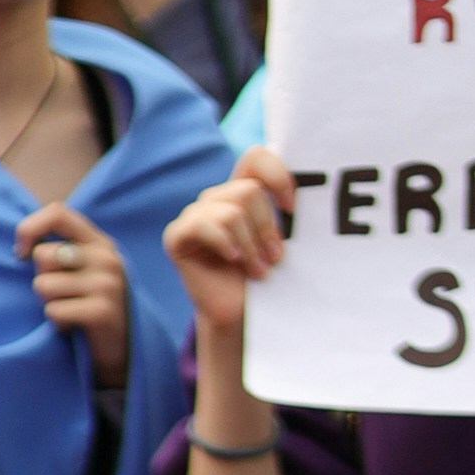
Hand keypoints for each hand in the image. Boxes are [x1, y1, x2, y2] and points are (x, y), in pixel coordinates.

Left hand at [17, 201, 127, 388]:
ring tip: (70, 313)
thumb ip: (61, 252)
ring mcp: (106, 284)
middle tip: (61, 298)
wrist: (124, 353)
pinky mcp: (101, 312)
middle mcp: (106, 257)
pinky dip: (57, 324)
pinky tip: (74, 328)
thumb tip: (22, 247)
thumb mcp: (83, 273)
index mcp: (99, 242)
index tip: (20, 254)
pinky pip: (54, 311)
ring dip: (48, 305)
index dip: (30, 229)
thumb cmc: (92, 310)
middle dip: (41, 280)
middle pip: (43, 255)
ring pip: (43, 285)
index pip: (57, 213)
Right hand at [164, 145, 295, 336]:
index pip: (256, 157)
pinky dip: (225, 244)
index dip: (277, 176)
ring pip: (232, 211)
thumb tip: (297, 193)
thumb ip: (281, 212)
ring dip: (251, 245)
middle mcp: (216, 198)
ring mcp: (194, 215)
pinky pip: (204, 225)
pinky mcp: (177, 235)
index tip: (292, 208)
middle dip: (267, 227)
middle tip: (274, 258)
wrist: (239, 316)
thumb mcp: (278, 240)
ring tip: (258, 270)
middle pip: (249, 191)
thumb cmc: (262, 278)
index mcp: (240, 192)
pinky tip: (233, 261)